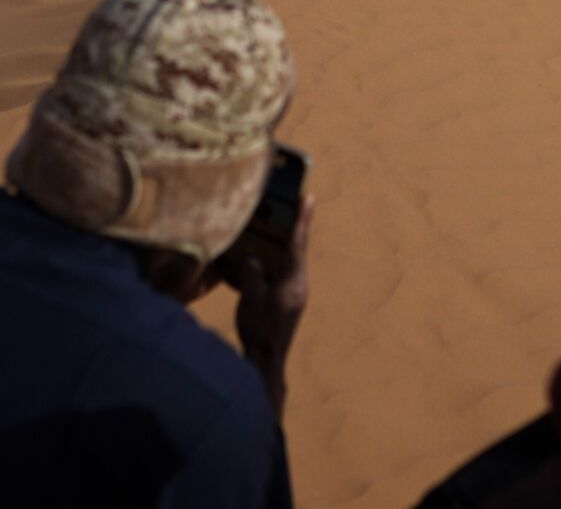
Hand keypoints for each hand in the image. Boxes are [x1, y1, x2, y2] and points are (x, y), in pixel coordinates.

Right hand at [226, 192, 312, 417]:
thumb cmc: (259, 330)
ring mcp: (295, 295)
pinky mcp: (287, 304)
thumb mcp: (251, 298)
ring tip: (280, 226)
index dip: (301, 218)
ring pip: (290, 262)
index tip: (308, 196)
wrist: (266, 364)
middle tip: (297, 202)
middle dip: (296, 226)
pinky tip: (265, 260)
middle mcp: (299, 285)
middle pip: (297, 249)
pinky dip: (277, 262)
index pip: (297, 243)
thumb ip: (252, 274)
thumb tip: (253, 260)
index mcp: (294, 280)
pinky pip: (283, 274)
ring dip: (286, 244)